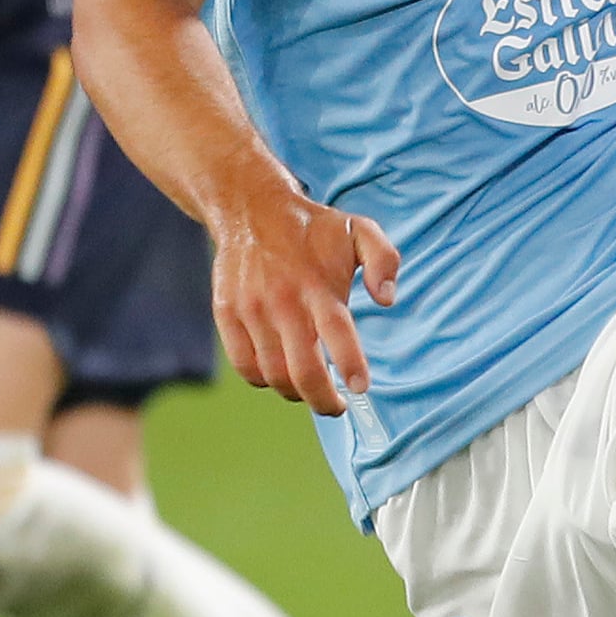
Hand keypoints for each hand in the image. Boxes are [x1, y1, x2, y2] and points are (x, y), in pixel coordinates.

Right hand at [209, 178, 398, 415]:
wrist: (251, 209)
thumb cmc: (313, 228)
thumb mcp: (360, 230)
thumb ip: (384, 261)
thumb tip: (388, 299)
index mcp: (319, 285)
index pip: (337, 333)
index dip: (350, 365)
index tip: (360, 389)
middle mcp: (284, 301)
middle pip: (302, 369)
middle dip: (322, 399)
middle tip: (336, 407)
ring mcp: (251, 310)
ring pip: (272, 374)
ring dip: (294, 392)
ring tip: (310, 391)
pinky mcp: (227, 314)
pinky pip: (244, 365)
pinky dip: (262, 380)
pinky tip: (278, 376)